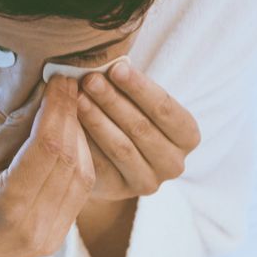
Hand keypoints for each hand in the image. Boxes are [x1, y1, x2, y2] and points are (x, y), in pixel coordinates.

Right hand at [0, 75, 96, 256]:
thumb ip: (14, 130)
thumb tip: (44, 94)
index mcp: (8, 204)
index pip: (48, 145)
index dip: (58, 107)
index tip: (61, 80)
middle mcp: (34, 224)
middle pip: (70, 159)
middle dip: (72, 117)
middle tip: (68, 87)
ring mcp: (49, 236)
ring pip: (83, 176)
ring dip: (81, 138)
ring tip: (69, 110)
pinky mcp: (56, 239)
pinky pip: (79, 193)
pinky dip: (79, 162)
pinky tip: (70, 141)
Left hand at [76, 60, 200, 201]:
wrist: (112, 156)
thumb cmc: (127, 115)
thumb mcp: (136, 101)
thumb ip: (129, 87)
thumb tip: (107, 65)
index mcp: (187, 136)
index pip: (165, 108)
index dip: (140, 88)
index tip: (116, 67)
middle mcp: (174, 164)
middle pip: (141, 128)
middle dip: (113, 100)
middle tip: (89, 79)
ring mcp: (149, 182)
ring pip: (121, 147)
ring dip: (97, 119)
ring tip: (76, 97)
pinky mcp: (121, 191)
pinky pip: (101, 166)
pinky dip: (85, 142)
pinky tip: (69, 124)